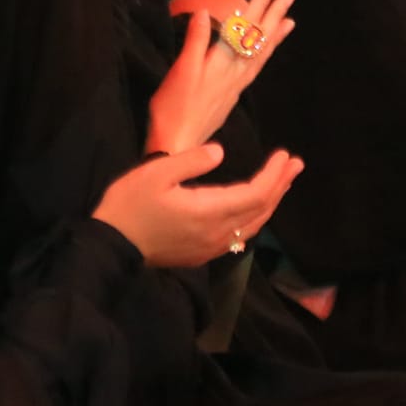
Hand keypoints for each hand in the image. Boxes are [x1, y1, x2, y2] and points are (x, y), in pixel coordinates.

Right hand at [92, 145, 301, 267]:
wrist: (110, 245)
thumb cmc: (130, 204)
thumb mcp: (156, 172)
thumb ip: (191, 161)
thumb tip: (221, 152)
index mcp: (209, 211)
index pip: (255, 194)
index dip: (274, 175)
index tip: (284, 155)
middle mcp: (217, 233)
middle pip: (260, 210)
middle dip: (280, 185)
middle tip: (295, 164)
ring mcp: (210, 247)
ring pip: (252, 225)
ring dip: (271, 202)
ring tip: (283, 182)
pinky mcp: (201, 253)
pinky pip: (239, 235)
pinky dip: (255, 217)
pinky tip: (256, 209)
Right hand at [148, 0, 295, 154]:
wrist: (179, 144)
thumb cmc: (173, 107)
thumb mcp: (181, 72)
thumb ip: (195, 42)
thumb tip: (204, 11)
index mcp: (223, 61)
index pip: (246, 27)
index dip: (258, 5)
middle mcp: (235, 71)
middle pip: (259, 38)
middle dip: (273, 14)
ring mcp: (236, 84)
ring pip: (261, 54)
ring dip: (274, 34)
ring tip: (289, 21)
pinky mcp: (232, 95)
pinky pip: (256, 67)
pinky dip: (265, 53)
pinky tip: (265, 51)